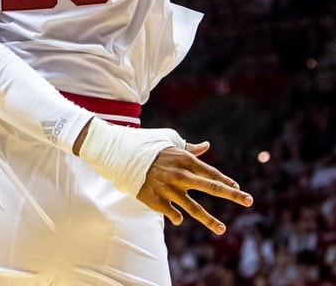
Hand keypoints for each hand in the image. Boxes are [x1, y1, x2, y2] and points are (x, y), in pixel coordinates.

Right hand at [137, 141, 253, 234]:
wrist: (122, 156)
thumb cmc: (148, 147)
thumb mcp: (170, 142)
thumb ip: (190, 148)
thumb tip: (207, 146)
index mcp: (185, 159)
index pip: (211, 172)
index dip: (226, 181)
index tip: (238, 188)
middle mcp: (181, 175)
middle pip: (211, 187)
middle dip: (232, 194)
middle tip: (249, 200)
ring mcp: (170, 190)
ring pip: (194, 208)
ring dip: (210, 220)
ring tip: (222, 229)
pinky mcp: (158, 201)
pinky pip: (174, 213)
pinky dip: (178, 216)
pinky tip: (180, 218)